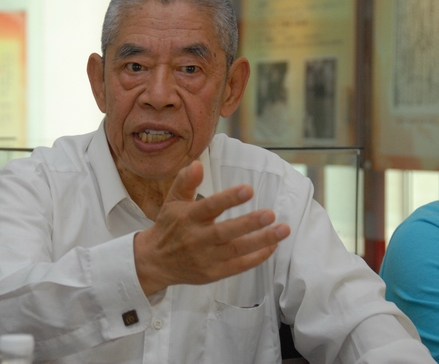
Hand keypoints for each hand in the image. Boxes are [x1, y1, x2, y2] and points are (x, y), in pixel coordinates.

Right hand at [134, 160, 289, 295]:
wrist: (156, 261)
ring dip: (261, 240)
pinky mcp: (213, 273)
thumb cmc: (169, 226)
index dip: (228, 199)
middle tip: (270, 214)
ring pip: (236, 250)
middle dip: (249, 223)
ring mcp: (206, 258)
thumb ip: (185, 182)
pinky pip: (238, 266)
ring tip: (283, 229)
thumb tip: (197, 164)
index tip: (248, 190)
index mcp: (188, 218)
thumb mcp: (173, 201)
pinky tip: (273, 246)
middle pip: (225, 231)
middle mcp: (197, 238)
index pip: (210, 207)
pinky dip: (257, 257)